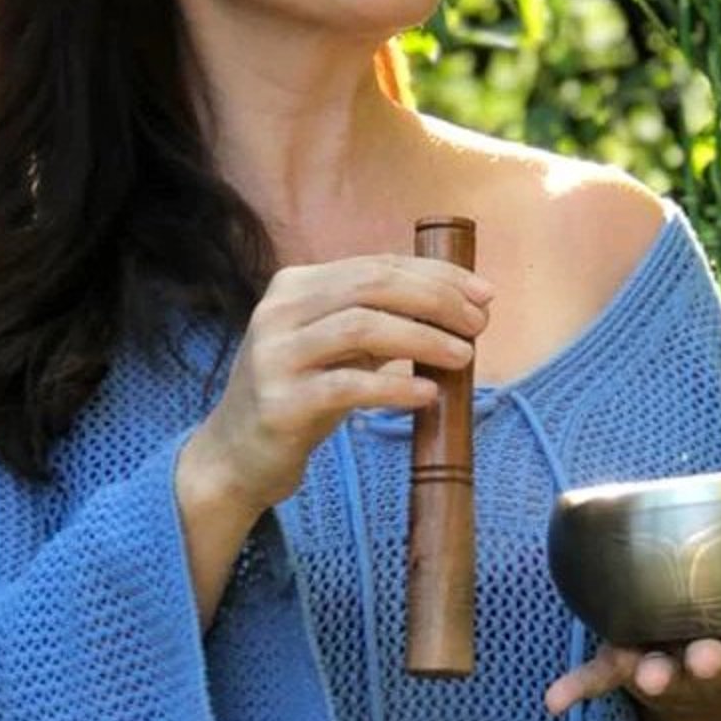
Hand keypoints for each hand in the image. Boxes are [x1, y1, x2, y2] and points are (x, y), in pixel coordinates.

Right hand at [185, 253, 491, 516]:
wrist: (236, 455)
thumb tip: (459, 305)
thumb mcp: (335, 346)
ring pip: (361, 327)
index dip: (437, 275)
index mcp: (295, 285)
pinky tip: (427, 395)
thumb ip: (380, 318)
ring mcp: (275, 355)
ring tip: (464, 357)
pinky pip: (347, 387)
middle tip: (478, 324)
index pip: (378, 265)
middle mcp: (279, 310)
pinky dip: (394, 388)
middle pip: (372, 286)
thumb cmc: (300, 394)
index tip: (484, 295)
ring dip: (423, 339)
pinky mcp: (280, 403)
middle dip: (436, 299)